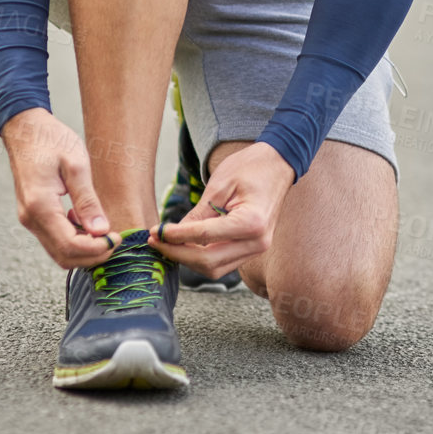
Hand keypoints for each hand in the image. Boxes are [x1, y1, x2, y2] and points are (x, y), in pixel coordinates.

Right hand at [1, 108, 117, 269]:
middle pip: (62, 256)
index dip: (96, 248)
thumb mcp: (76, 164)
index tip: (117, 238)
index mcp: (40, 205)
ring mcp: (29, 218)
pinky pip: (53, 239)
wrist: (25, 128)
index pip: (69, 245)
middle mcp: (30, 218)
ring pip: (57, 251)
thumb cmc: (51, 140)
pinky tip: (86, 221)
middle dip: (91, 255)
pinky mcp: (32, 215)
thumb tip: (101, 231)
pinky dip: (72, 240)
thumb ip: (87, 201)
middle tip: (114, 240)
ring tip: (103, 233)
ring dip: (82, 249)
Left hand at [151, 141, 294, 280]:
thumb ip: (198, 213)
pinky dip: (201, 258)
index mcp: (251, 223)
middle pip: (208, 260)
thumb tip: (172, 234)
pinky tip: (184, 246)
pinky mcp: (251, 250)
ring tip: (166, 244)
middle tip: (155, 241)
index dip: (176, 236)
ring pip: (215, 268)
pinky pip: (222, 262)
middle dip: (178, 253)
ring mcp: (256, 249)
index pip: (204, 236)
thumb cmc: (250, 167)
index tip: (155, 232)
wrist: (277, 165)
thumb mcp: (219, 184)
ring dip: (188, 260)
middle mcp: (257, 242)